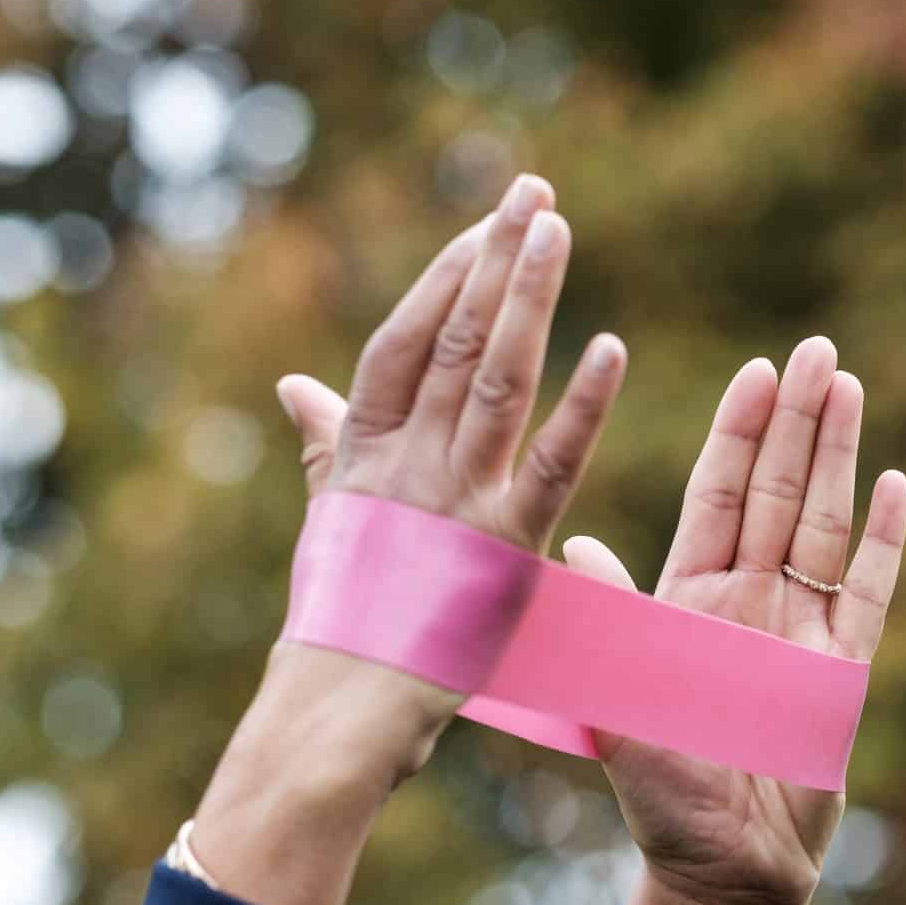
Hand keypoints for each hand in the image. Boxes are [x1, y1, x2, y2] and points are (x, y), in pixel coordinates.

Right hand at [267, 174, 627, 767]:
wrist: (334, 714)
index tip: (483, 222)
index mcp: (364, 452)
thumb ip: (326, 442)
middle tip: (536, 190)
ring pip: (494, 375)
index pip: (403, 341)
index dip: (443, 277)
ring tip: (559, 228)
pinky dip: (581, 404)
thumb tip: (294, 382)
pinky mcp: (503, 545)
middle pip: (452, 337)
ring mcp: (454, 497)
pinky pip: (550, 461)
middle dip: (495, 259)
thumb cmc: (339, 622)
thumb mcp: (331, 518)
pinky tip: (611, 348)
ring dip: (528, 297)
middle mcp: (405, 460)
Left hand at [562, 339, 905, 904]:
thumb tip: (573, 537)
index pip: (720, 494)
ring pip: (823, 523)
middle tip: (816, 351)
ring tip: (849, 388)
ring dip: (838, 457)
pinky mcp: (842, 670)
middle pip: (776, 491)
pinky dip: (881, 539)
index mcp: (689, 600)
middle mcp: (746, 602)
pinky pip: (866, 590)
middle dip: (796, 420)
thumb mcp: (621, 700)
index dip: (739, 432)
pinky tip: (892, 483)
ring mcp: (799, 631)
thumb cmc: (663, 798)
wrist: (727, 874)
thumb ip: (611, 617)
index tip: (757, 369)